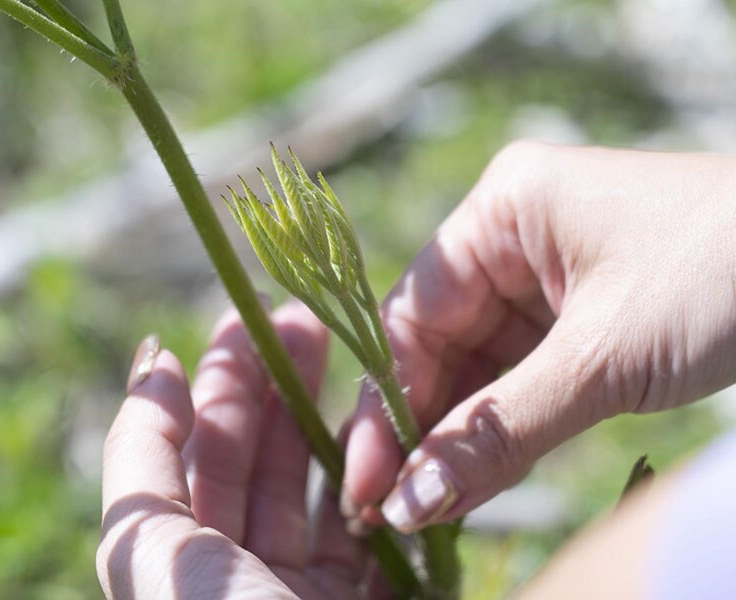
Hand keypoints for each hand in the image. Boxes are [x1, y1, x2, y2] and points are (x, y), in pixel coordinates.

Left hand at [97, 303, 383, 598]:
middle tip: (309, 319)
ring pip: (323, 496)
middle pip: (264, 465)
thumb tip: (158, 359)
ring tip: (366, 370)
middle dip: (285, 388)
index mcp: (182, 563)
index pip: (204, 452)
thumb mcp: (152, 542)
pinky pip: (377, 539)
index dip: (225, 381)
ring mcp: (302, 594)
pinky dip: (385, 492)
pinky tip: (392, 440)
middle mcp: (240, 575)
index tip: (252, 316)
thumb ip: (145, 450)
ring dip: (344, 433)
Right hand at [341, 141, 735, 532]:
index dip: (385, 401)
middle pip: (437, 344)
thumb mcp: (603, 360)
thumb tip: (409, 502)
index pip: (413, 313)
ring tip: (425, 511)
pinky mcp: (579, 320)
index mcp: (503, 210)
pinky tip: (473, 484)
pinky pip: (522, 380)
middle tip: (389, 510)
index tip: (367, 480)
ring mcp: (546, 280)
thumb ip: (499, 432)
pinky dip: (504, 431)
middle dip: (419, 428)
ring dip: (458, 438)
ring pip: (477, 369)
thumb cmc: (726, 278)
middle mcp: (512, 239)